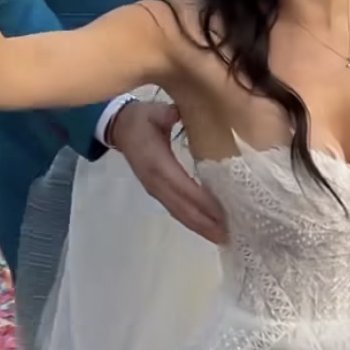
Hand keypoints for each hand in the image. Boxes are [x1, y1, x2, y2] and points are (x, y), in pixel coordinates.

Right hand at [110, 101, 227, 244]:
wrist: (119, 128)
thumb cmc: (140, 119)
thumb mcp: (153, 112)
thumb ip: (165, 114)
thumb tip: (174, 114)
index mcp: (157, 164)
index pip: (183, 186)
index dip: (202, 201)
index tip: (224, 212)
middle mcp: (156, 182)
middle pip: (182, 208)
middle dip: (206, 222)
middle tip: (231, 234)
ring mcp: (155, 190)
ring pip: (179, 213)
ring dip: (201, 226)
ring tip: (223, 237)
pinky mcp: (157, 191)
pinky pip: (176, 210)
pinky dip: (192, 221)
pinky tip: (207, 227)